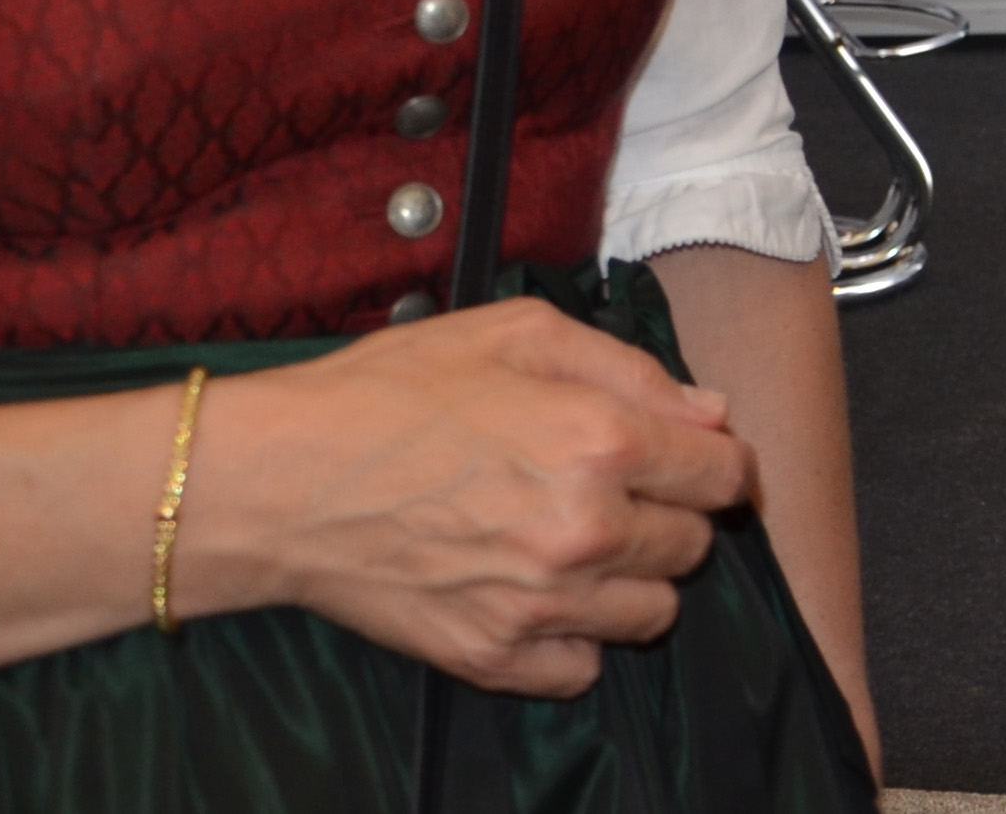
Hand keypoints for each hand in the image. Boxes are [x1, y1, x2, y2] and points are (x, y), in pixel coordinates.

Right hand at [178, 298, 758, 694]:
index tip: (689, 458)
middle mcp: (585, 529)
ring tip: (578, 544)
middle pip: (693, 545)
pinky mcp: (491, 657)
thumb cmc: (391, 392)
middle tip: (616, 492)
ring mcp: (539, 603)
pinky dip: (575, 639)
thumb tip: (710, 413)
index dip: (714, 461)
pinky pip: (583, 670)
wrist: (280, 480)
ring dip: (632, 580)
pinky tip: (540, 594)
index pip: (724, 475)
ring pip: (653, 614)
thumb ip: (630, 368)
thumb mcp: (517, 334)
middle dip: (669, 514)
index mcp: (601, 440)